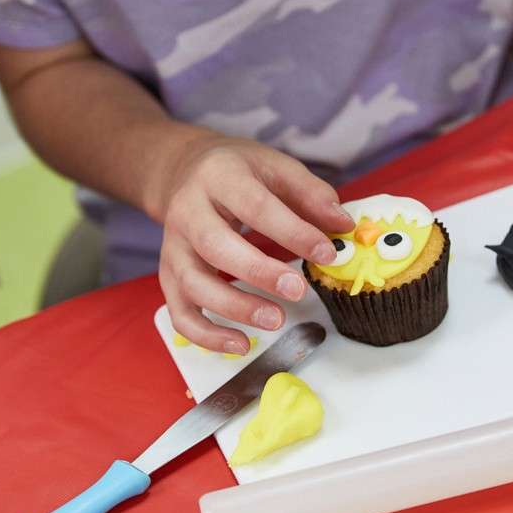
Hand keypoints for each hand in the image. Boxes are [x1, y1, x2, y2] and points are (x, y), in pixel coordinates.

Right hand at [157, 135, 353, 353]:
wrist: (183, 172)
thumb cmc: (237, 172)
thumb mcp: (275, 168)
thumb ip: (311, 194)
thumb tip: (343, 226)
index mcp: (217, 177)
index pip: (254, 206)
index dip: (292, 232)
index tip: (327, 253)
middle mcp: (187, 212)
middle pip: (215, 245)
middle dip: (259, 272)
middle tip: (299, 291)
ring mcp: (173, 247)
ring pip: (193, 284)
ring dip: (234, 307)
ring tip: (276, 321)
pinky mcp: (169, 277)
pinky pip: (180, 313)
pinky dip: (207, 335)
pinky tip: (241, 344)